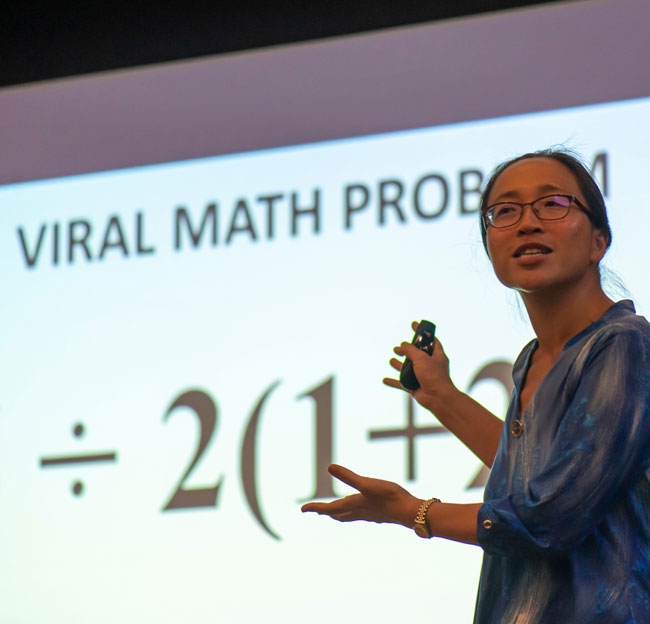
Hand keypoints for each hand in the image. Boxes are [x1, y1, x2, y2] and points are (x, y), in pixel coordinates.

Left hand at [301, 464, 420, 527]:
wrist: (410, 511)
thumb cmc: (389, 496)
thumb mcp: (366, 483)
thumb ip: (348, 476)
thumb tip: (329, 467)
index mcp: (353, 505)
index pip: (329, 508)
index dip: (315, 508)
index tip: (302, 509)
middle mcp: (359, 512)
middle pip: (337, 514)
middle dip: (326, 512)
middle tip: (315, 511)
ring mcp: (369, 514)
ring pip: (349, 516)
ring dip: (339, 513)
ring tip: (333, 512)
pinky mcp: (379, 514)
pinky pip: (360, 514)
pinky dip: (353, 512)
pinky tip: (360, 509)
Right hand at [383, 322, 454, 409]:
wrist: (438, 398)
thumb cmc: (434, 376)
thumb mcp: (421, 358)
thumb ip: (411, 350)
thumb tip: (403, 345)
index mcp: (437, 356)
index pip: (430, 340)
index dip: (422, 332)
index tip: (414, 325)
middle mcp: (430, 365)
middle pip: (416, 355)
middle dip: (407, 350)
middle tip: (398, 348)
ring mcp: (422, 376)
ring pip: (408, 369)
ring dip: (399, 365)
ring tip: (392, 360)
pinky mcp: (415, 387)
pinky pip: (401, 383)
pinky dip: (393, 381)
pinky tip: (385, 380)